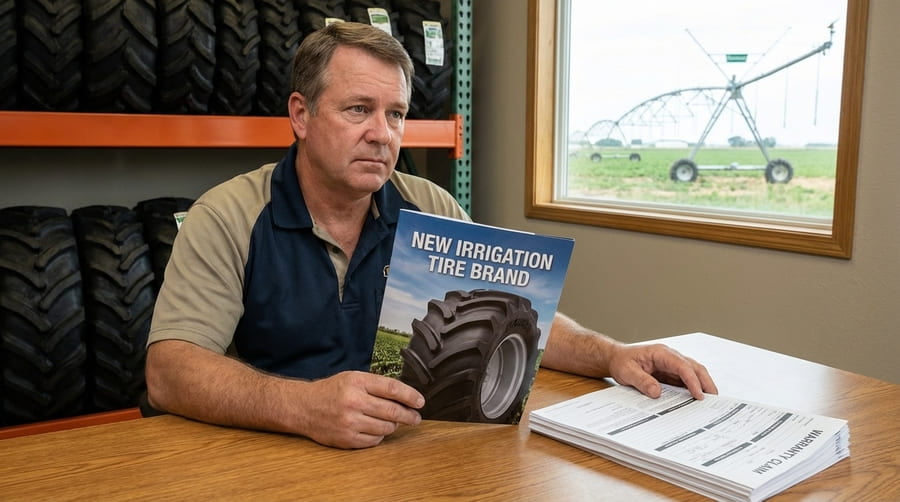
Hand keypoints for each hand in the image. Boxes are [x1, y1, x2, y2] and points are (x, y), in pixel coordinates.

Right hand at [299, 371, 424, 448]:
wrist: (303, 407)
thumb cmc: (331, 391)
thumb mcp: (352, 378)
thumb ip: (376, 385)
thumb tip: (405, 397)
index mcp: (357, 382)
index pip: (392, 389)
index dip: (410, 396)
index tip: (420, 401)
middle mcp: (354, 401)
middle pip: (392, 411)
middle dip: (409, 415)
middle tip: (416, 417)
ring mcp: (350, 422)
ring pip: (386, 428)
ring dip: (394, 426)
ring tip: (393, 422)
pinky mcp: (347, 439)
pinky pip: (374, 440)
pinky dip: (380, 435)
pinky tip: (377, 430)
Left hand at [606, 343, 717, 399]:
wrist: (617, 358)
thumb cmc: (622, 362)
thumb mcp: (627, 372)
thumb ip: (642, 381)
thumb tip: (657, 393)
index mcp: (661, 353)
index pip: (682, 366)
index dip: (692, 380)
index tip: (698, 395)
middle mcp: (670, 357)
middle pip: (694, 367)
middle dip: (706, 382)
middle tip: (714, 400)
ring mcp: (672, 364)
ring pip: (693, 373)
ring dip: (703, 385)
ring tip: (710, 402)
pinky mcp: (671, 373)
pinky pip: (686, 380)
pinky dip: (694, 389)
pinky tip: (696, 400)